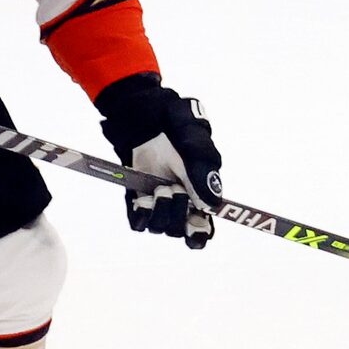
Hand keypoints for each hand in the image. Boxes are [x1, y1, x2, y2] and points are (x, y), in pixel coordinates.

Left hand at [94, 75, 222, 248]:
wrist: (145, 115)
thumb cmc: (177, 125)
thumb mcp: (196, 143)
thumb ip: (205, 171)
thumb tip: (211, 204)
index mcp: (202, 195)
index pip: (205, 230)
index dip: (201, 234)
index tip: (196, 224)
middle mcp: (182, 204)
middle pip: (182, 231)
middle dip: (179, 213)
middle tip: (174, 189)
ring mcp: (158, 203)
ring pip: (161, 227)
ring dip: (160, 211)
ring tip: (159, 187)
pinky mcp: (136, 199)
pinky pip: (138, 222)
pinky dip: (140, 215)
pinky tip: (142, 199)